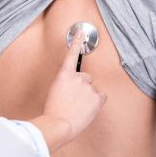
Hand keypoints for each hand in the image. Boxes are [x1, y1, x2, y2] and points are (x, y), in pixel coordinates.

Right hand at [31, 32, 105, 152]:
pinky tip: (87, 109)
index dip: (76, 43)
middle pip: (86, 77)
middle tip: (74, 99)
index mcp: (64, 74)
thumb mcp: (56, 91)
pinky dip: (96, 103)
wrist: (59, 124)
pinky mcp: (97, 97)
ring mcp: (89, 87)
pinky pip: (101, 97)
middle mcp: (78, 77)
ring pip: (93, 89)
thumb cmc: (54, 110)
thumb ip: (67, 84)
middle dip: (83, 86)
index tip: (81, 33)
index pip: (72, 55)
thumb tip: (77, 86)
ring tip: (78, 107)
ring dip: (88, 96)